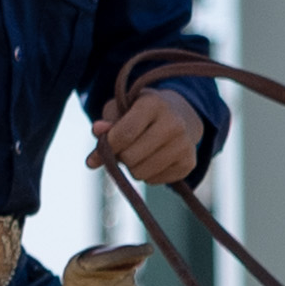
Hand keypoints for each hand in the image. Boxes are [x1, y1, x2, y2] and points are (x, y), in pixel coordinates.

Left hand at [89, 85, 203, 189]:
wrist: (181, 116)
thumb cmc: (141, 112)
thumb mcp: (122, 109)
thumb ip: (106, 124)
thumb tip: (95, 139)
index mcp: (154, 104)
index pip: (124, 134)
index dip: (109, 145)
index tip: (104, 146)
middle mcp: (174, 123)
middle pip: (130, 158)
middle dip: (121, 156)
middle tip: (126, 146)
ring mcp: (184, 145)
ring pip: (140, 174)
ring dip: (133, 167)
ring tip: (140, 152)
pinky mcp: (189, 163)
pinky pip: (154, 181)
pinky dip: (148, 174)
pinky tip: (154, 158)